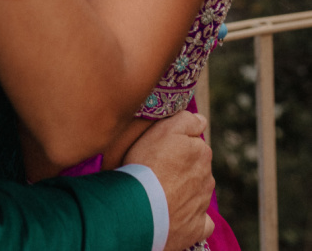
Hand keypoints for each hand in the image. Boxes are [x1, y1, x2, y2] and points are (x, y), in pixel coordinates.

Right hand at [124, 111, 213, 250]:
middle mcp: (207, 178)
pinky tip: (179, 215)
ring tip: (161, 192)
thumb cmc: (148, 163)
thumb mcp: (164, 128)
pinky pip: (202, 222)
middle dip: (183, 169)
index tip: (161, 150)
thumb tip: (202, 120)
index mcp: (202, 153)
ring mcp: (203, 204)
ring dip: (185, 191)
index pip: (195, 144)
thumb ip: (186, 120)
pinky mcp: (197, 228)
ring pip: (197, 193)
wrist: (141, 208)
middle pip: (197, 169)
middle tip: (159, 170)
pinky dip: (194, 218)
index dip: (178, 146)